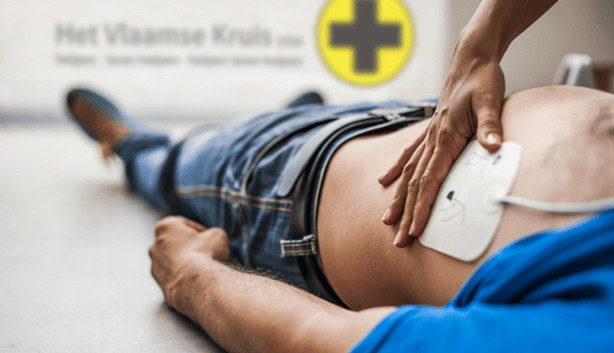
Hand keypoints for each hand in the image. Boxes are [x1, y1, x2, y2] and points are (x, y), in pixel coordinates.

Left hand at [148, 216, 229, 309]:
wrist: (198, 286)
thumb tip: (211, 241)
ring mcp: (155, 268)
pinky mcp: (161, 286)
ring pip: (173, 262)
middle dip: (190, 247)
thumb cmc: (205, 255)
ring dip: (187, 263)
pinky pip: (175, 278)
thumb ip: (211, 234)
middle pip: (175, 243)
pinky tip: (198, 281)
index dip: (199, 230)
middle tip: (207, 252)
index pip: (183, 224)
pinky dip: (184, 278)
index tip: (209, 237)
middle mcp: (155, 247)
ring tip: (204, 269)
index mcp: (165, 228)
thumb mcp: (217, 234)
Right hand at [379, 48, 504, 247]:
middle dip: (406, 214)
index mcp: (445, 136)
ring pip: (409, 173)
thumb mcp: (490, 99)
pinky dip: (396, 169)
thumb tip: (493, 148)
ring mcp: (429, 135)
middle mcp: (432, 139)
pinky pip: (409, 154)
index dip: (422, 208)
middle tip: (398, 241)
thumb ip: (490, 126)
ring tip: (386, 220)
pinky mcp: (431, 131)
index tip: (414, 231)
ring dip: (398, 198)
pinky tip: (385, 181)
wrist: (471, 58)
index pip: (430, 180)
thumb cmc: (483, 78)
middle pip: (415, 184)